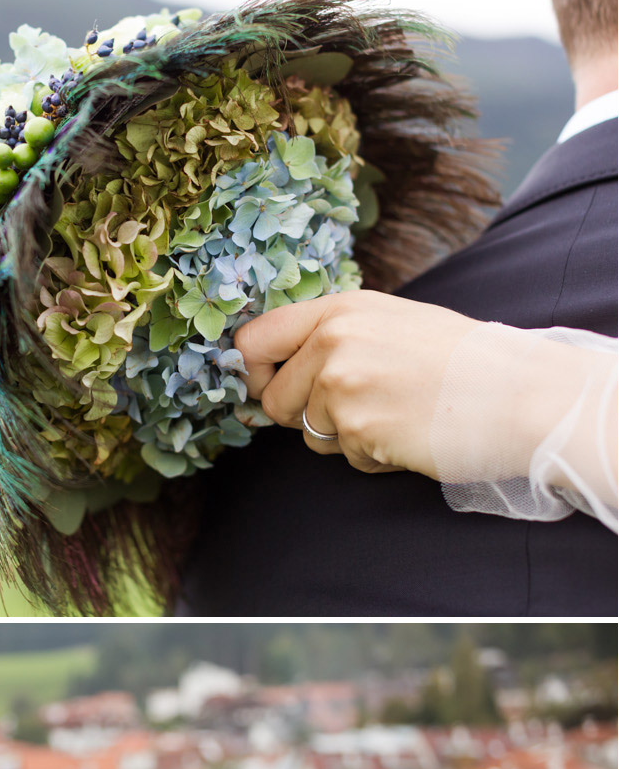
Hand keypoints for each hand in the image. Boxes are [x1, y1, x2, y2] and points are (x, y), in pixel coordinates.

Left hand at [235, 290, 481, 478]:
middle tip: (356, 409)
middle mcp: (333, 343)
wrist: (518, 393)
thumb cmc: (463, 362)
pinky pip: (346, 458)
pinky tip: (410, 434)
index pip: (254, 339)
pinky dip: (374, 457)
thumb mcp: (392, 323)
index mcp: (340, 310)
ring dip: (346, 439)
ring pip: (310, 435)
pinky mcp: (358, 429)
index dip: (249, 372)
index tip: (262, 387)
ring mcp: (343, 387)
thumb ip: (335, 338)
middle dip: (304, 418)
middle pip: (274, 401)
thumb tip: (279, 368)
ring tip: (397, 415)